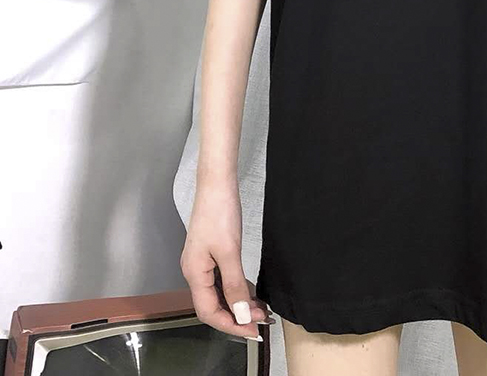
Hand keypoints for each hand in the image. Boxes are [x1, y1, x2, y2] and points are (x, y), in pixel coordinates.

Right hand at [181, 179, 271, 339]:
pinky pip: (223, 279)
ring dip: (239, 303)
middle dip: (237, 316)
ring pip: (220, 293)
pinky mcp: (212, 253)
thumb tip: (240, 314)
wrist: (216, 184)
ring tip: (261, 310)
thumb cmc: (219, 213)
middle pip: (214, 305)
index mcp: (194, 274)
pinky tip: (252, 292)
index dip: (230, 325)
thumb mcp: (229, 251)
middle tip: (262, 321)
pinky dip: (237, 288)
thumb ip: (234, 285)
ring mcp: (203, 262)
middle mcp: (195, 271)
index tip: (253, 332)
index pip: (208, 312)